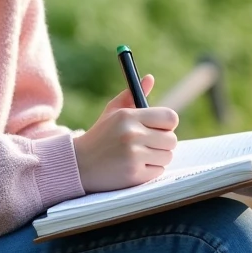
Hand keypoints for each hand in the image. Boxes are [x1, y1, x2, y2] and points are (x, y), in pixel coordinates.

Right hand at [72, 75, 178, 192]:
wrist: (80, 164)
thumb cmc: (100, 135)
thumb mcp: (113, 111)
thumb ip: (133, 95)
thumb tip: (150, 78)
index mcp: (128, 116)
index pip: (170, 117)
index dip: (167, 124)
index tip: (159, 128)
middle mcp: (132, 134)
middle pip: (171, 139)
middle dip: (163, 143)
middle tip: (148, 144)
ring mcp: (133, 156)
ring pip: (167, 156)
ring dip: (158, 157)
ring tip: (140, 156)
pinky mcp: (134, 175)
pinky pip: (159, 171)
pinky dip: (150, 170)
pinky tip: (135, 166)